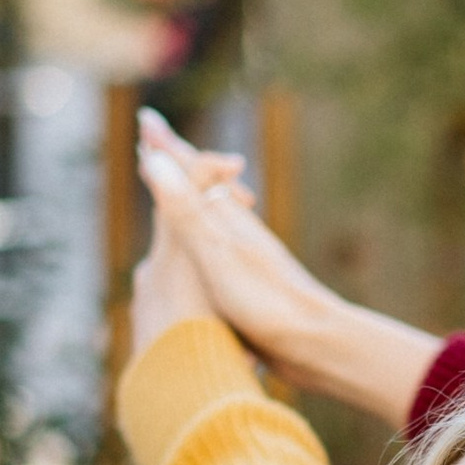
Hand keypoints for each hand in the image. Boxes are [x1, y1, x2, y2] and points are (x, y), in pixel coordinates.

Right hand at [134, 109, 441, 428]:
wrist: (318, 344)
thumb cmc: (267, 302)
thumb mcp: (217, 254)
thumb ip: (187, 211)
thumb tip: (156, 158)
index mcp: (228, 221)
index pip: (191, 173)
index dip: (166, 149)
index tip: (146, 121)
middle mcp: (241, 231)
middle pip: (203, 187)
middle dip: (179, 164)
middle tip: (158, 142)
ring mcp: (251, 257)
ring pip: (216, 214)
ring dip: (194, 195)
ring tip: (182, 186)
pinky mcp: (256, 284)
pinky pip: (225, 245)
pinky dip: (210, 232)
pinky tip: (215, 246)